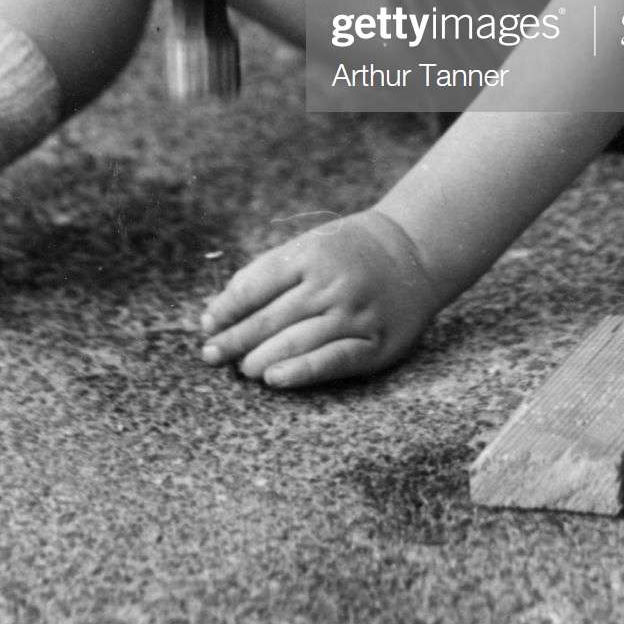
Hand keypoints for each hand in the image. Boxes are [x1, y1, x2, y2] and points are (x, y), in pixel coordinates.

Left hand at [199, 209, 440, 388]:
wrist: (417, 250)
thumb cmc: (350, 250)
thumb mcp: (311, 244)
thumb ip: (270, 273)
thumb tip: (221, 311)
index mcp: (311, 254)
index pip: (255, 285)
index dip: (226, 309)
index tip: (207, 326)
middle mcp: (332, 284)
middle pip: (270, 318)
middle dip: (234, 339)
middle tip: (211, 355)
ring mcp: (355, 314)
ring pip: (296, 342)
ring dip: (261, 359)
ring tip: (242, 370)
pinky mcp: (375, 343)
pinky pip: (332, 361)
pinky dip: (301, 372)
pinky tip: (276, 379)